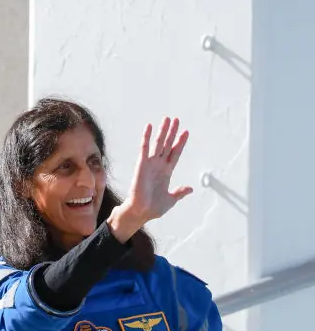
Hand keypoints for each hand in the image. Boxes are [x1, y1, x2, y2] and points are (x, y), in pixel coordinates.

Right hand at [108, 117, 192, 241]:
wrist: (141, 212)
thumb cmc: (153, 209)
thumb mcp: (170, 200)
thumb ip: (179, 192)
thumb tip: (190, 188)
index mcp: (166, 173)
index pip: (175, 154)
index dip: (180, 143)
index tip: (186, 132)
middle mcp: (158, 166)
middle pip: (167, 145)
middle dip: (172, 132)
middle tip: (176, 119)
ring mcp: (150, 164)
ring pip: (158, 143)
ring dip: (163, 131)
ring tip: (167, 119)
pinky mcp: (141, 164)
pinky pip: (144, 148)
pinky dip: (146, 137)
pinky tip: (149, 126)